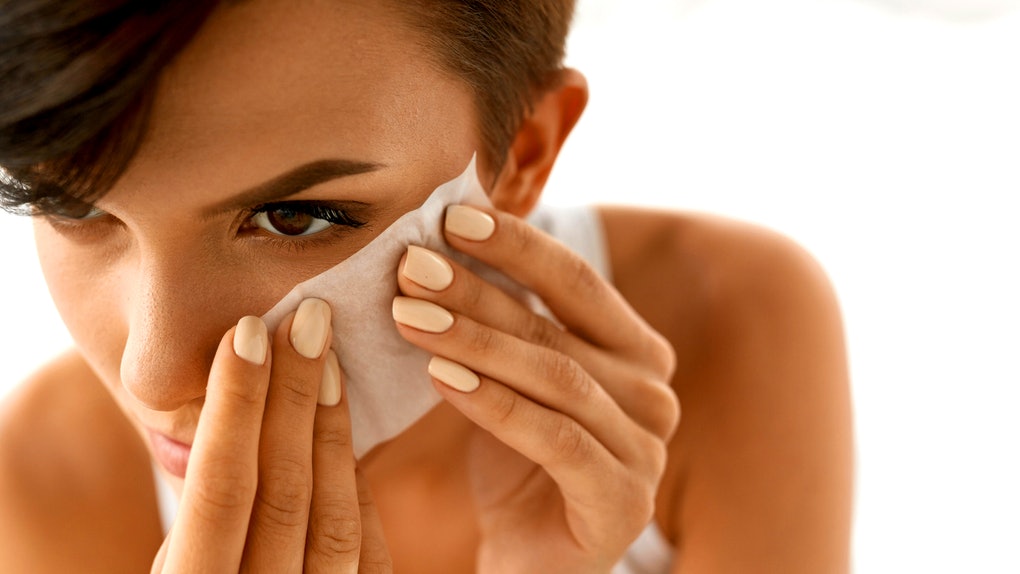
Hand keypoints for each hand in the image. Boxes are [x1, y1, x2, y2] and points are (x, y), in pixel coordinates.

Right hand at [150, 298, 391, 572]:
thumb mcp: (175, 573)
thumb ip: (198, 525)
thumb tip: (228, 414)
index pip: (219, 491)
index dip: (236, 407)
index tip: (250, 330)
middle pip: (286, 493)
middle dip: (296, 398)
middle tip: (309, 318)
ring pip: (336, 518)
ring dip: (334, 431)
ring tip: (330, 360)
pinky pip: (369, 553)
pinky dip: (357, 489)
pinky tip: (346, 433)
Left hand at [394, 206, 679, 572]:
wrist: (530, 561)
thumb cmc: (516, 463)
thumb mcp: (510, 380)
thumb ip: (502, 322)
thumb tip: (437, 246)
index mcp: (635, 351)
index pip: (577, 281)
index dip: (517, 245)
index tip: (451, 217)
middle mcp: (653, 393)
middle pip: (557, 326)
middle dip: (477, 289)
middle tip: (410, 264)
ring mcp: (646, 449)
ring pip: (555, 376)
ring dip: (476, 340)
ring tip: (407, 315)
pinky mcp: (623, 501)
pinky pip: (555, 437)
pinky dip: (495, 403)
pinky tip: (440, 377)